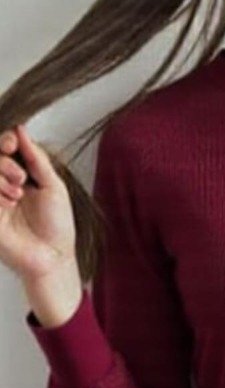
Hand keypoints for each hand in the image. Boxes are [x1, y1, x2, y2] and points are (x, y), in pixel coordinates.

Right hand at [0, 123, 76, 279]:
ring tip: (18, 194)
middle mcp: (4, 185)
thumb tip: (21, 130)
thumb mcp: (53, 185)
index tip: (13, 143)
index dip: (5, 140)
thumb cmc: (57, 225)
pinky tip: (9, 203)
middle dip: (3, 162)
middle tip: (21, 178)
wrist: (54, 256)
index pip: (3, 148)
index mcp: (21, 175)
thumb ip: (36, 158)